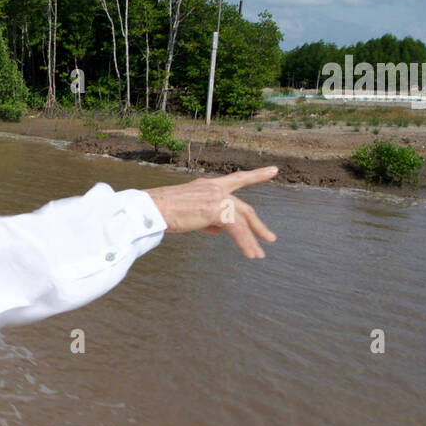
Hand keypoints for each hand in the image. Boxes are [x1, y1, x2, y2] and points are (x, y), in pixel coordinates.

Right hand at [145, 166, 278, 257]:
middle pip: (244, 207)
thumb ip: (205, 217)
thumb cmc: (162, 211)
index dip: (256, 175)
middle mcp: (215, 188)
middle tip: (270, 238)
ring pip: (242, 221)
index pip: (236, 179)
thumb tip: (217, 229)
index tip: (273, 170)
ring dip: (252, 239)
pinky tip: (249, 254)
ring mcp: (217, 198)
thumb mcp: (188, 211)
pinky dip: (244, 243)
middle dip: (258, 224)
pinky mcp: (216, 210)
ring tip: (258, 254)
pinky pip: (237, 230)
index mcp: (208, 185)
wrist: (151, 209)